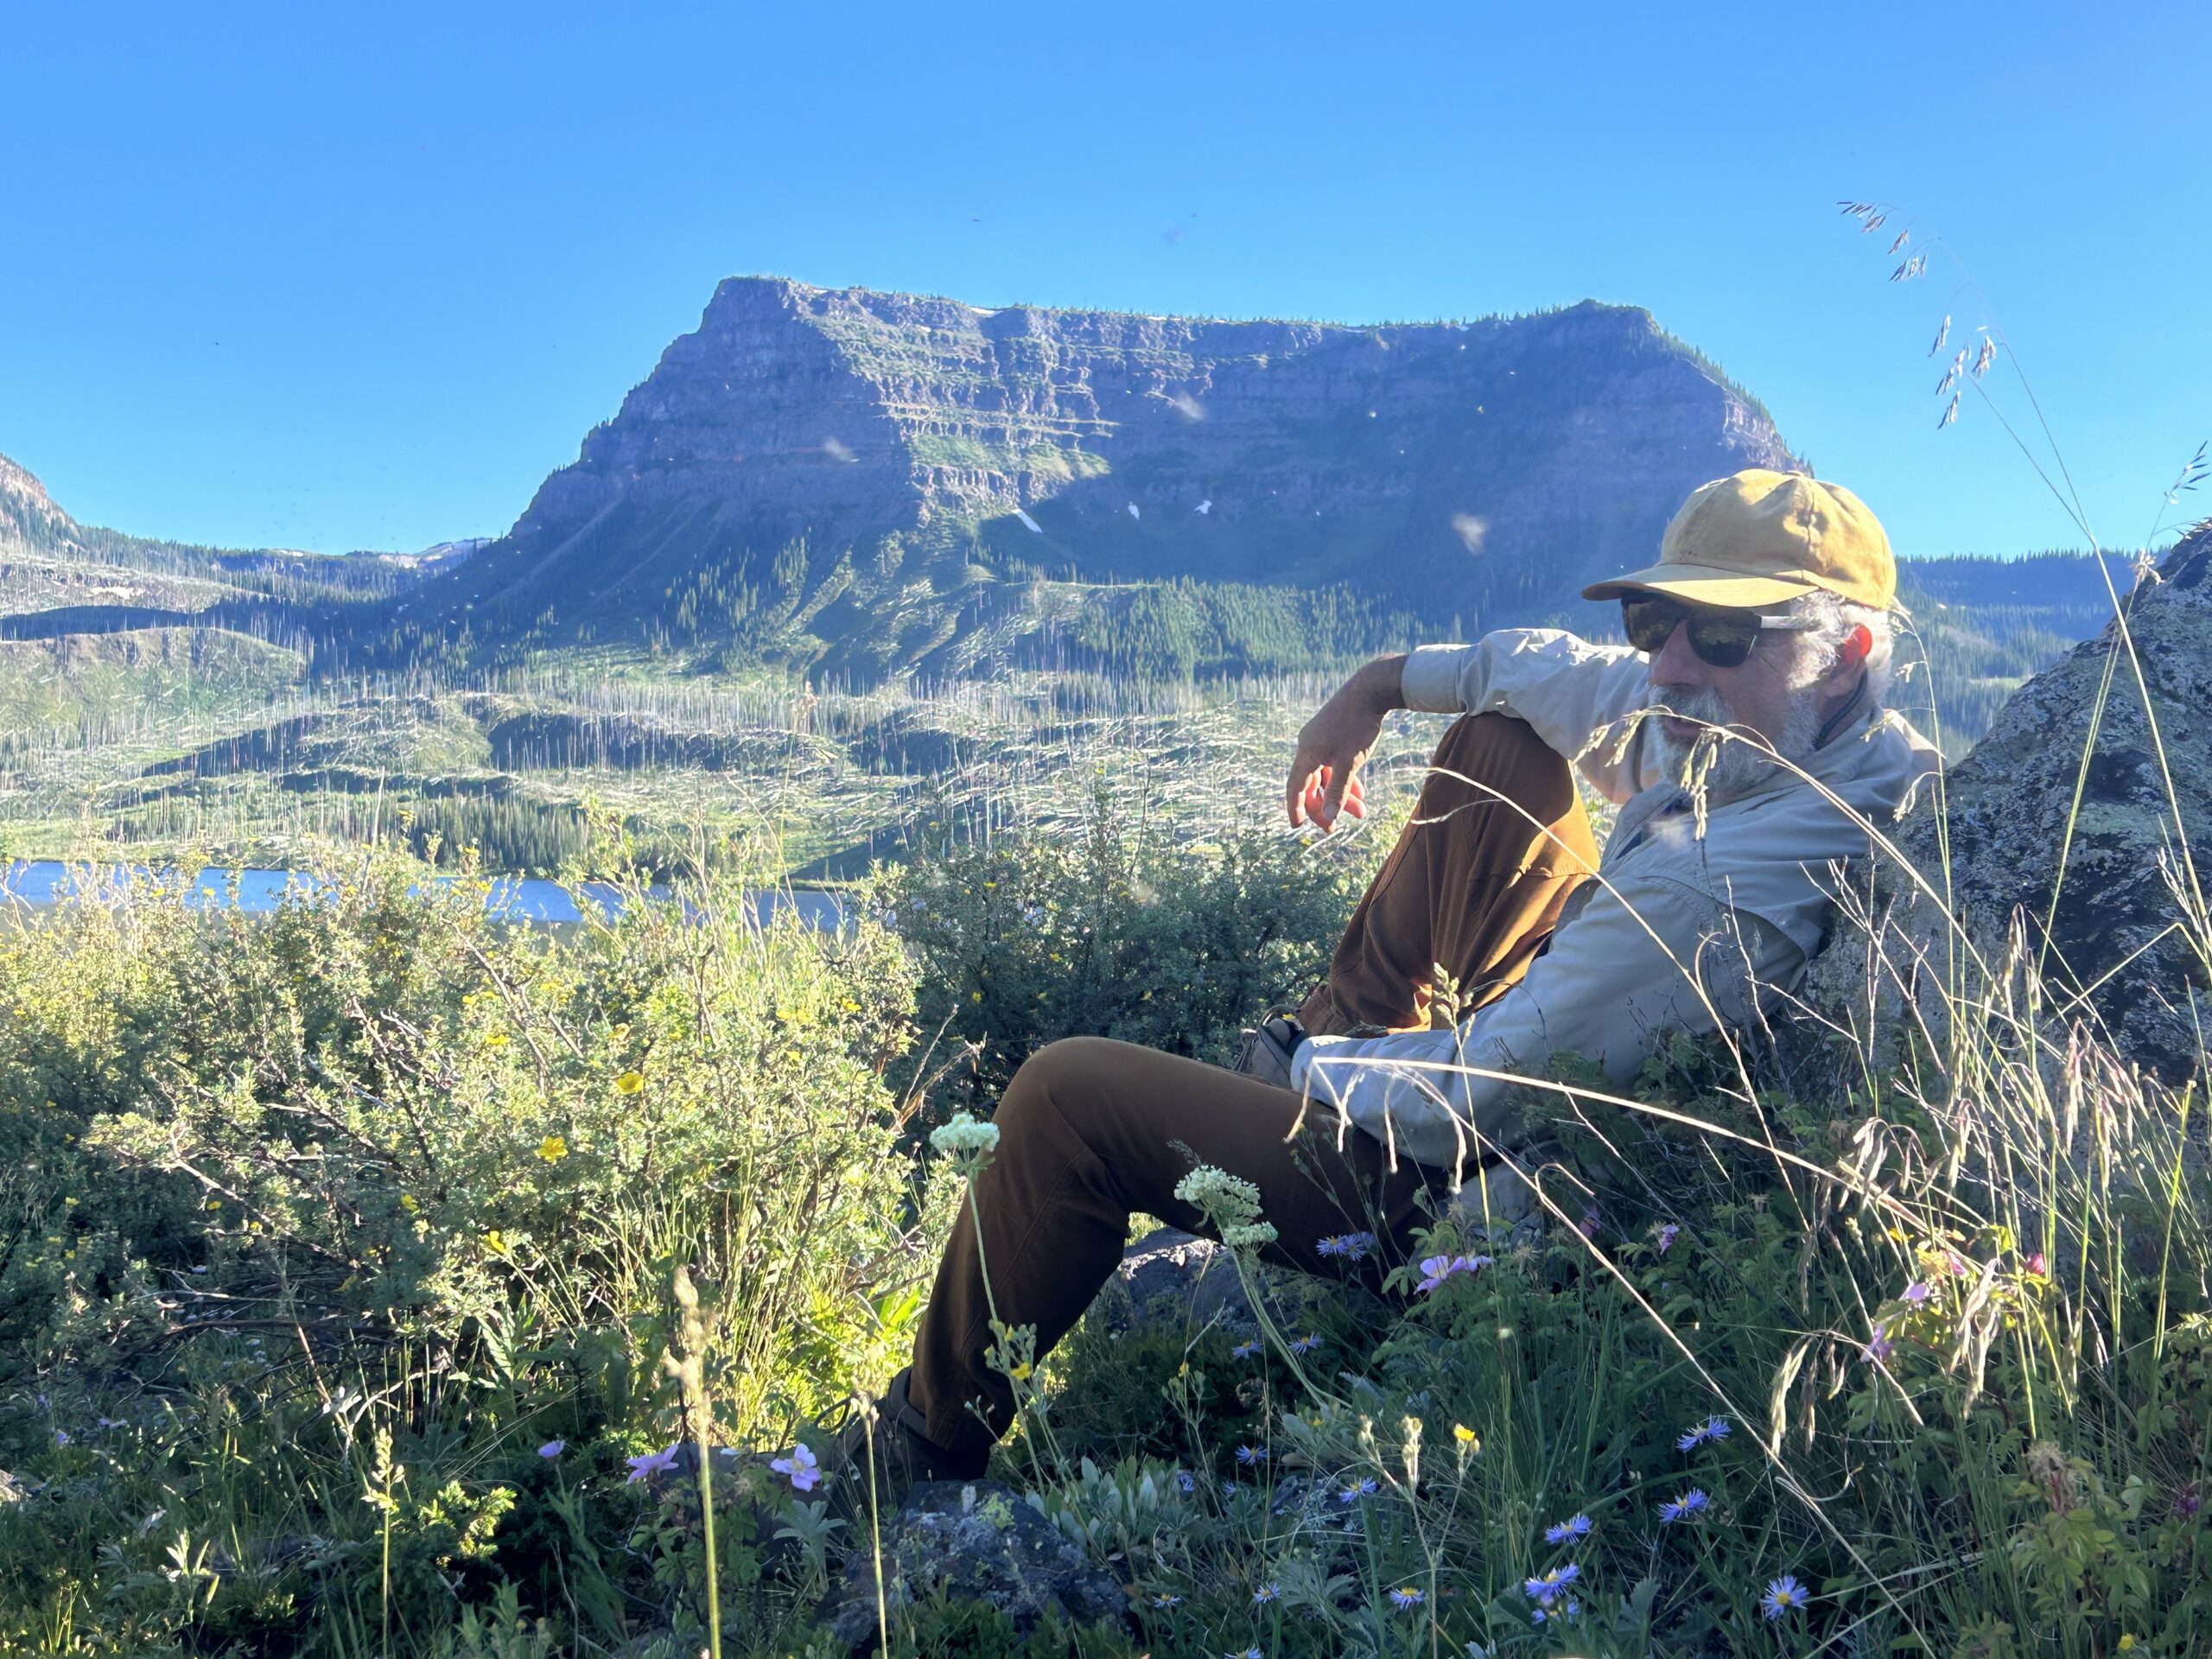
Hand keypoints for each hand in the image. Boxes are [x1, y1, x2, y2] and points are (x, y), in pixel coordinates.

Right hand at [1286, 667, 1391, 830]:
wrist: (1371, 689)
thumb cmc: (1358, 725)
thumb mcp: (1350, 762)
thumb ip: (1339, 790)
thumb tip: (1329, 815)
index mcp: (1307, 752)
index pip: (1296, 786)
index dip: (1295, 807)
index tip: (1296, 826)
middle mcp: (1309, 746)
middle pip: (1311, 784)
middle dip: (1325, 806)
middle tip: (1335, 826)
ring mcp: (1321, 740)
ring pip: (1327, 776)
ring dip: (1340, 795)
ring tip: (1360, 812)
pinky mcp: (1333, 735)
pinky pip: (1334, 765)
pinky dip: (1345, 779)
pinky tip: (1360, 793)